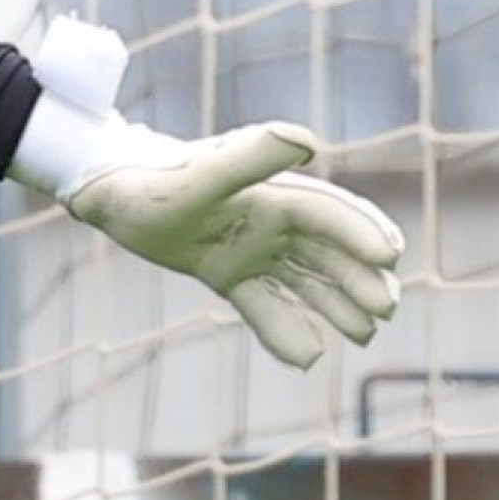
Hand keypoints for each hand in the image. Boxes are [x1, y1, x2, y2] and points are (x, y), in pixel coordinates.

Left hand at [4, 18, 405, 369]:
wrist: (107, 192)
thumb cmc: (153, 182)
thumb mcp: (202, 175)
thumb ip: (251, 157)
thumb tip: (309, 143)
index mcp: (272, 193)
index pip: (330, 214)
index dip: (361, 233)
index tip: (391, 257)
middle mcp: (269, 220)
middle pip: (329, 251)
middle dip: (360, 277)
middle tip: (386, 310)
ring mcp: (250, 248)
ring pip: (306, 279)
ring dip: (336, 304)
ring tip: (366, 335)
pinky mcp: (226, 272)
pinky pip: (265, 304)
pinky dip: (286, 328)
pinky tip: (311, 356)